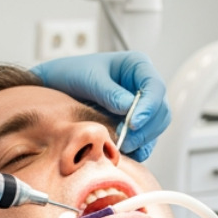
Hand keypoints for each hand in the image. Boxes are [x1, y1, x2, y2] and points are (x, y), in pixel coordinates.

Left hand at [30, 51, 170, 160]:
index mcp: (137, 66)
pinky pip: (146, 138)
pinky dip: (139, 147)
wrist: (57, 85)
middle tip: (125, 141)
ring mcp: (141, 104)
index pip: (155, 87)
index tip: (133, 124)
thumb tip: (129, 108)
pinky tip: (124, 152)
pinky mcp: (135, 122)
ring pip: (156, 126)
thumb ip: (109, 93)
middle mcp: (143, 85)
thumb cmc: (73, 73)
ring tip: (120, 147)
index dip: (149, 107)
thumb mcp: (88, 79)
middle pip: (160, 110)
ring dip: (142, 140)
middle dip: (146, 128)